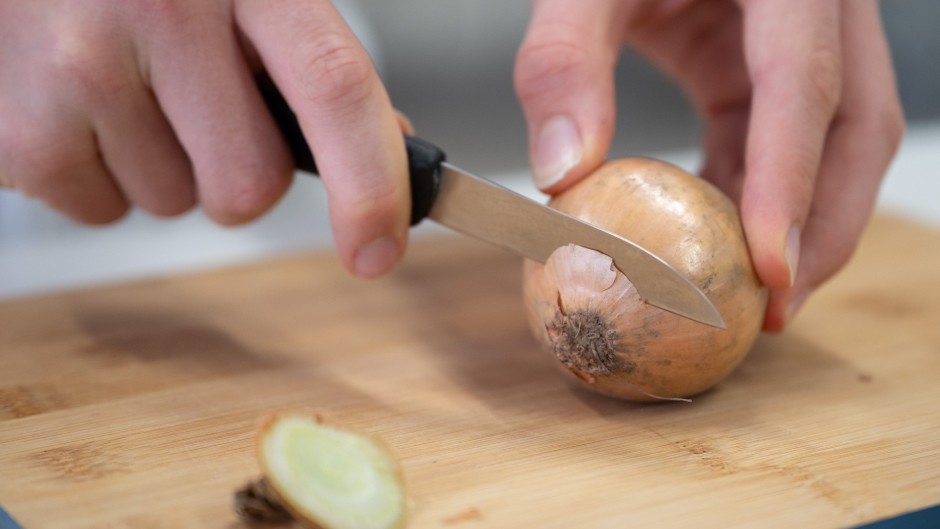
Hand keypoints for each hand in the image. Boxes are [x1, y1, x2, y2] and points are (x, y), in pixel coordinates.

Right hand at [0, 0, 410, 277]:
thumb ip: (314, 62)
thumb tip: (389, 146)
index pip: (334, 89)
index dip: (371, 184)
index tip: (377, 251)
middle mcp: (163, 9)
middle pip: (249, 186)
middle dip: (235, 171)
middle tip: (197, 106)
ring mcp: (80, 66)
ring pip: (174, 205)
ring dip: (163, 167)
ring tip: (124, 85)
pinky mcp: (20, 128)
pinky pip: (101, 211)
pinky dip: (100, 176)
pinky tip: (78, 105)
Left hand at [514, 0, 903, 330]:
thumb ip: (562, 62)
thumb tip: (560, 174)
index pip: (805, 84)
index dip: (791, 181)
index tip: (771, 267)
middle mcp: (818, 7)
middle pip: (854, 128)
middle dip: (822, 226)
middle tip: (776, 306)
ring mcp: (804, 35)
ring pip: (834, 142)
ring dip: (799, 222)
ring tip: (753, 292)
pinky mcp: (767, 62)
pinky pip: (782, 137)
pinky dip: (756, 194)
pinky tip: (718, 237)